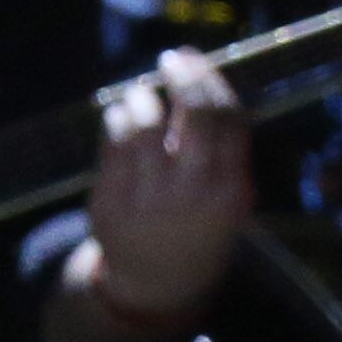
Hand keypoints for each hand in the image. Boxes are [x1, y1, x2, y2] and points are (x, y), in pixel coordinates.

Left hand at [79, 47, 251, 324]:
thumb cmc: (198, 220)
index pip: (229, 117)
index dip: (211, 79)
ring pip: (145, 126)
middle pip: (197, 115)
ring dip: (142, 98)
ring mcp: (150, 201)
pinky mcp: (111, 204)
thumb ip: (222, 145)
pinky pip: (112, 145)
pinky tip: (120, 115)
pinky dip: (117, 118)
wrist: (159, 282)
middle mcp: (194, 194)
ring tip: (141, 95)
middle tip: (171, 59)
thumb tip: (200, 75)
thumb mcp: (227, 192)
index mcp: (230, 190)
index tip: (195, 59)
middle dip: (185, 76)